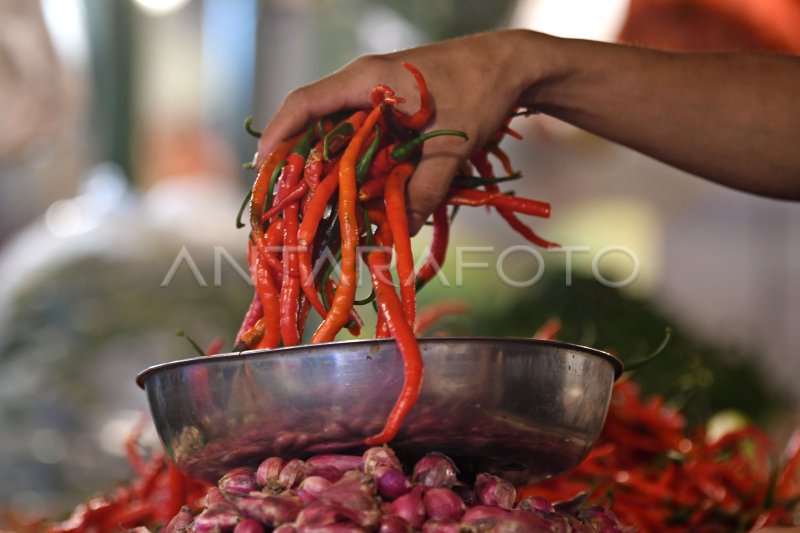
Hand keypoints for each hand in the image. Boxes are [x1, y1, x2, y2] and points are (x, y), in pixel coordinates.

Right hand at [257, 30, 544, 232]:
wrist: (514, 65)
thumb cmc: (480, 91)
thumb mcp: (450, 146)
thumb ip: (425, 189)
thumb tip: (403, 232)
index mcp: (366, 79)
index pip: (305, 103)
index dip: (280, 135)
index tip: (264, 168)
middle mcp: (365, 82)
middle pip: (316, 120)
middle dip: (299, 157)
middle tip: (289, 196)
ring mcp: (379, 91)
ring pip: (340, 128)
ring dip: (329, 161)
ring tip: (318, 198)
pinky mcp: (395, 104)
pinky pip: (363, 132)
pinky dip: (356, 159)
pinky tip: (359, 185)